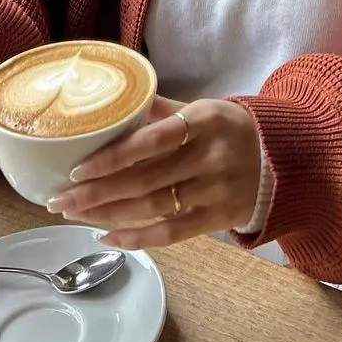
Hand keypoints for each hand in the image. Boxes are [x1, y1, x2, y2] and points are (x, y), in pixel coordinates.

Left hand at [46, 95, 261, 249]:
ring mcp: (216, 191)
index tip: (78, 168)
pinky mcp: (218, 218)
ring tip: (73, 215)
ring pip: (153, 208)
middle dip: (96, 192)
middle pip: (145, 179)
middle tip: (59, 199)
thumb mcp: (203, 109)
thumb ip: (161, 110)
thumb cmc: (230, 129)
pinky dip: (138, 238)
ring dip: (108, 214)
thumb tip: (115, 103)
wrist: (282, 158)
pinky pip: (172, 233)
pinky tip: (108, 235)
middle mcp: (210, 157)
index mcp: (204, 121)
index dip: (113, 156)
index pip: (152, 140)